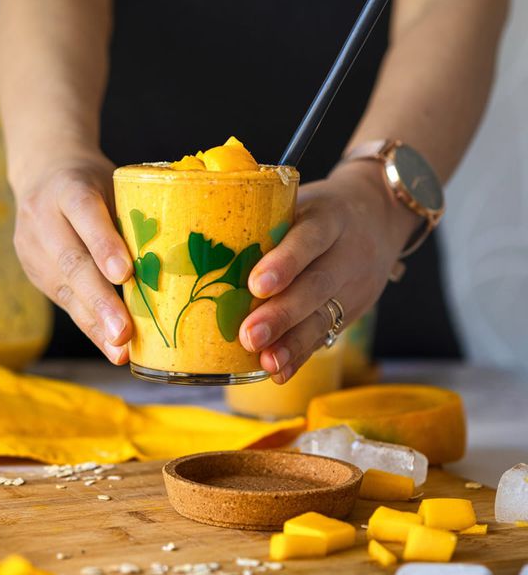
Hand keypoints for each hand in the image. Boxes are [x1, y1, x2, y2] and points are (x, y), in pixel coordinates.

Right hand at [11, 149, 133, 362]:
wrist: (42, 172)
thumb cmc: (94, 182)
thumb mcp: (115, 184)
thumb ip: (133, 217)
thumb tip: (182, 262)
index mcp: (68, 185)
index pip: (84, 211)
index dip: (104, 244)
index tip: (125, 274)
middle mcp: (42, 215)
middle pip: (71, 261)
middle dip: (100, 300)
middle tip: (123, 332)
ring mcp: (31, 245)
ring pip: (64, 288)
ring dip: (95, 323)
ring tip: (120, 350)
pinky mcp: (32, 270)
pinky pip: (63, 301)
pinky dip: (89, 325)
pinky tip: (110, 345)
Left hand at [239, 162, 416, 381]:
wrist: (381, 216)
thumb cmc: (320, 210)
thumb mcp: (302, 201)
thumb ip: (263, 218)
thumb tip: (193, 240)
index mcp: (330, 217)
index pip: (310, 238)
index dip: (285, 262)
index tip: (255, 284)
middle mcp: (347, 252)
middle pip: (316, 285)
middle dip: (281, 314)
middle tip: (248, 335)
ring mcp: (353, 286)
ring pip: (322, 316)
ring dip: (291, 344)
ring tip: (265, 362)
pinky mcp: (350, 311)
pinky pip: (325, 336)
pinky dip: (300, 356)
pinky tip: (278, 373)